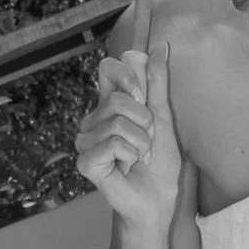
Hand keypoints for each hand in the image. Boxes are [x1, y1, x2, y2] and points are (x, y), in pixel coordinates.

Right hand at [75, 45, 182, 228]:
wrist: (158, 201)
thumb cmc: (159, 165)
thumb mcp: (162, 118)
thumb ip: (157, 84)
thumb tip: (161, 47)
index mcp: (109, 106)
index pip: (107, 69)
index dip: (127, 74)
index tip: (141, 94)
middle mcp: (93, 121)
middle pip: (117, 98)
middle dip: (143, 120)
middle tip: (146, 140)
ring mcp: (86, 142)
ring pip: (117, 122)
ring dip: (141, 142)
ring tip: (139, 156)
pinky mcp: (86, 162)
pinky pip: (112, 143)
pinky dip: (130, 155)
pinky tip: (127, 167)